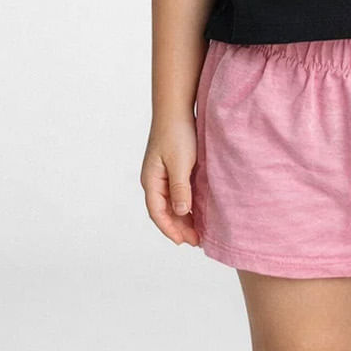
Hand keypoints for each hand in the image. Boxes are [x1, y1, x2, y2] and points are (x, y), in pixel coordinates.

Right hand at [141, 115, 201, 245]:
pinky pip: (177, 193)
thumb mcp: (180, 163)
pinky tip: (198, 210)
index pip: (157, 213)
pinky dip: (186, 204)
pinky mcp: (172, 168)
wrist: (176, 108)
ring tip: (199, 231)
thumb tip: (182, 212)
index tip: (184, 242)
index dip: (170, 229)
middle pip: (164, 211)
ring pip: (171, 203)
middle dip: (179, 227)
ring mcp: (162, 174)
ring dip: (183, 218)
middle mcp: (154, 180)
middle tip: (197, 241)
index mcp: (151, 180)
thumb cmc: (176, 133)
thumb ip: (180, 189)